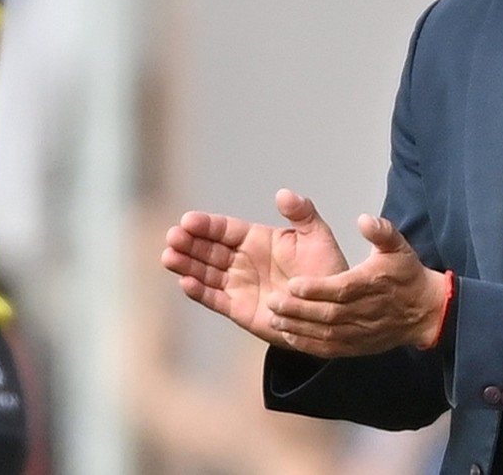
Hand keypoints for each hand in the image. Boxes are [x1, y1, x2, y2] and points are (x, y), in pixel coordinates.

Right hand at [161, 188, 347, 345]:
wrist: (333, 309)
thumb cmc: (327, 270)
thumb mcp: (318, 237)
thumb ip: (302, 214)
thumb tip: (284, 193)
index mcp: (258, 240)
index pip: (225, 229)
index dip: (206, 225)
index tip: (188, 220)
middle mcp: (243, 260)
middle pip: (209, 249)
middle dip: (189, 243)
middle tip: (173, 237)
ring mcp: (239, 284)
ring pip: (206, 272)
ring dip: (187, 264)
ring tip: (169, 257)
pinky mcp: (239, 309)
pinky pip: (215, 298)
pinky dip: (199, 291)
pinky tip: (185, 282)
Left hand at [266, 214, 447, 356]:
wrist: (424, 311)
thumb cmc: (407, 277)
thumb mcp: (398, 246)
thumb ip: (381, 232)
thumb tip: (364, 220)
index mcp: (371, 285)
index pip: (341, 289)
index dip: (316, 288)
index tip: (294, 283)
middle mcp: (364, 311)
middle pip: (327, 313)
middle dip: (298, 308)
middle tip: (273, 300)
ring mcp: (360, 332)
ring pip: (324, 332)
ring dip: (298, 326)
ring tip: (275, 317)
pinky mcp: (356, 346)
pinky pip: (329, 348)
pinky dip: (308, 344)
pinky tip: (289, 335)